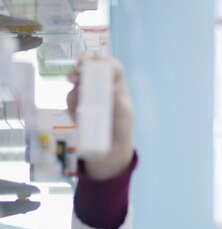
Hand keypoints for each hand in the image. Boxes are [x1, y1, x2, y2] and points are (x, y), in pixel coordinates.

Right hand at [67, 54, 133, 179]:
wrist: (109, 148)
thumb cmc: (121, 127)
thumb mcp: (124, 115)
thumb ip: (119, 103)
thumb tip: (113, 89)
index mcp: (115, 83)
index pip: (110, 65)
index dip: (102, 60)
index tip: (94, 62)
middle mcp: (99, 84)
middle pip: (90, 65)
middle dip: (83, 62)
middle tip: (79, 65)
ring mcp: (85, 92)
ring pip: (76, 78)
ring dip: (74, 77)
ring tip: (73, 81)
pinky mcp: (76, 105)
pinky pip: (70, 97)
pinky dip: (72, 100)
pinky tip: (76, 110)